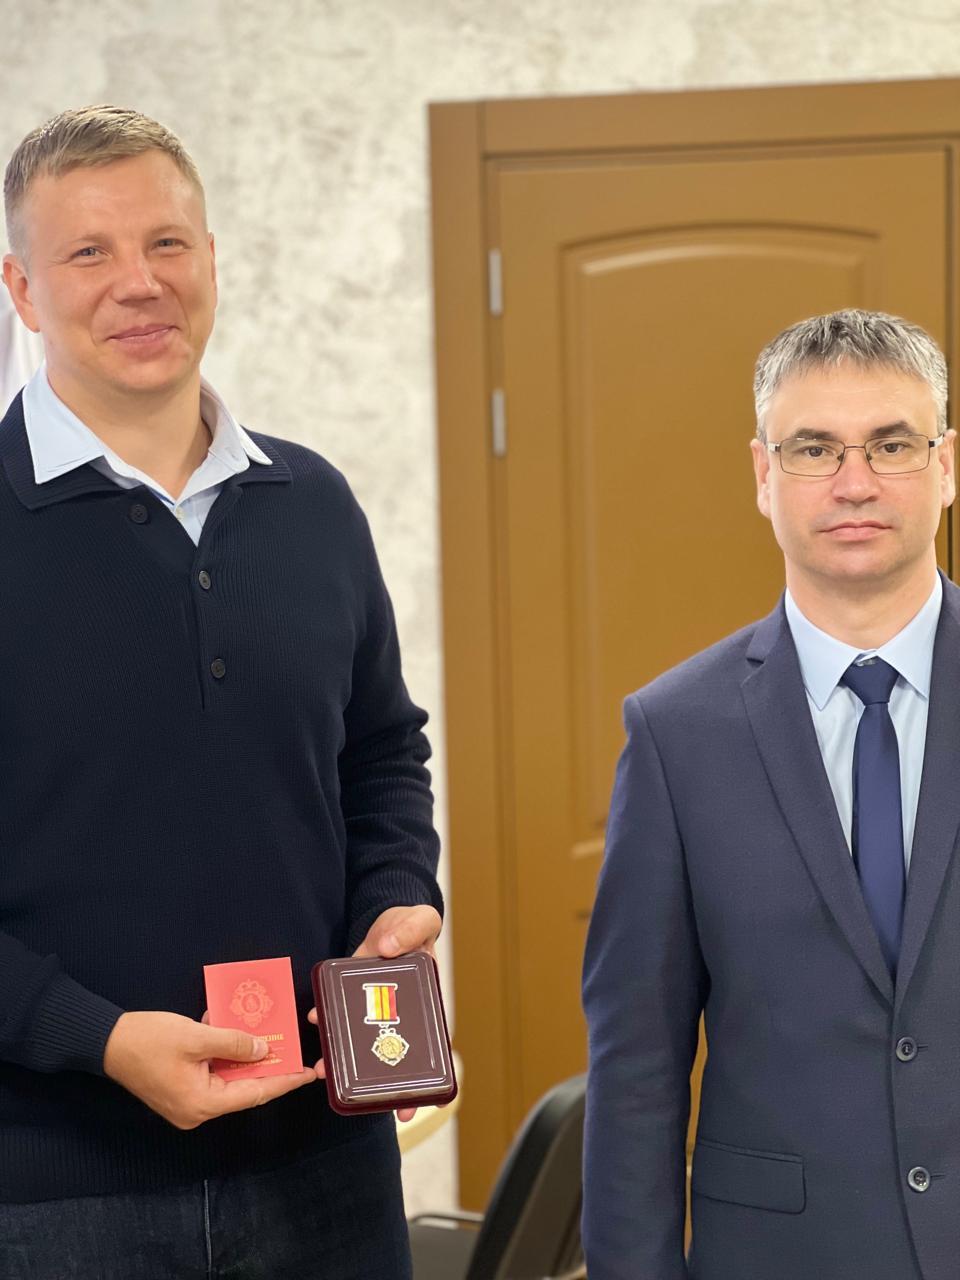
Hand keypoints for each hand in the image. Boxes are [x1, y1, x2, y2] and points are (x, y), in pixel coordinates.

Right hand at [103, 1010, 316, 1129]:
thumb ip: (233, 1044)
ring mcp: (187, 1102)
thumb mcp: (197, 1037)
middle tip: (295, 1053)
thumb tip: (261, 1051)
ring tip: (274, 1042)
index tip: (308, 1074)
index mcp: (202, 1104)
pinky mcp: (180, 1089)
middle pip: (243, 1089)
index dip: (284, 1081)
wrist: (105, 1042)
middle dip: (268, 1069)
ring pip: (228, 1080)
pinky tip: (238, 1035)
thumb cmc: (149, 1040)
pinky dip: (226, 1056)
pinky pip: (213, 1074)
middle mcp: (197, 1110)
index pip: (255, 1094)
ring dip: (246, 1059)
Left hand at [309, 903, 442, 1121]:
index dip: (427, 1082)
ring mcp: (374, 1009)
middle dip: (382, 1086)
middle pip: (393, 1056)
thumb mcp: (421, 921)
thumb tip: (389, 949)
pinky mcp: (351, 997)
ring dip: (345, 1060)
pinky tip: (316, 1023)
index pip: (431, 1049)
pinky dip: (329, 1023)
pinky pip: (340, 1016)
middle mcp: (399, 1014)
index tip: (417, 1108)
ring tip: (325, 1071)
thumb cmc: (411, 924)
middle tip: (368, 1106)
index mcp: (425, 1004)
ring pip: (361, 1043)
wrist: (386, 916)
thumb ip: (411, 930)